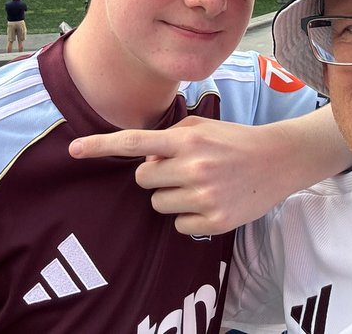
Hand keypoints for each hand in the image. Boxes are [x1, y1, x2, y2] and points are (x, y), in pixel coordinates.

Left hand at [69, 116, 294, 235]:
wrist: (278, 160)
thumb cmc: (234, 141)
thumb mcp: (202, 127)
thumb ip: (169, 136)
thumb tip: (145, 156)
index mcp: (186, 139)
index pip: (134, 142)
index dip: (100, 146)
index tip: (73, 150)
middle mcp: (192, 166)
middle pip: (143, 178)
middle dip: (155, 175)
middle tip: (181, 169)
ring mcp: (203, 195)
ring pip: (157, 204)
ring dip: (171, 196)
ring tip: (199, 184)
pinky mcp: (214, 220)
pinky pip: (178, 224)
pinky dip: (188, 216)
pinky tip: (210, 201)